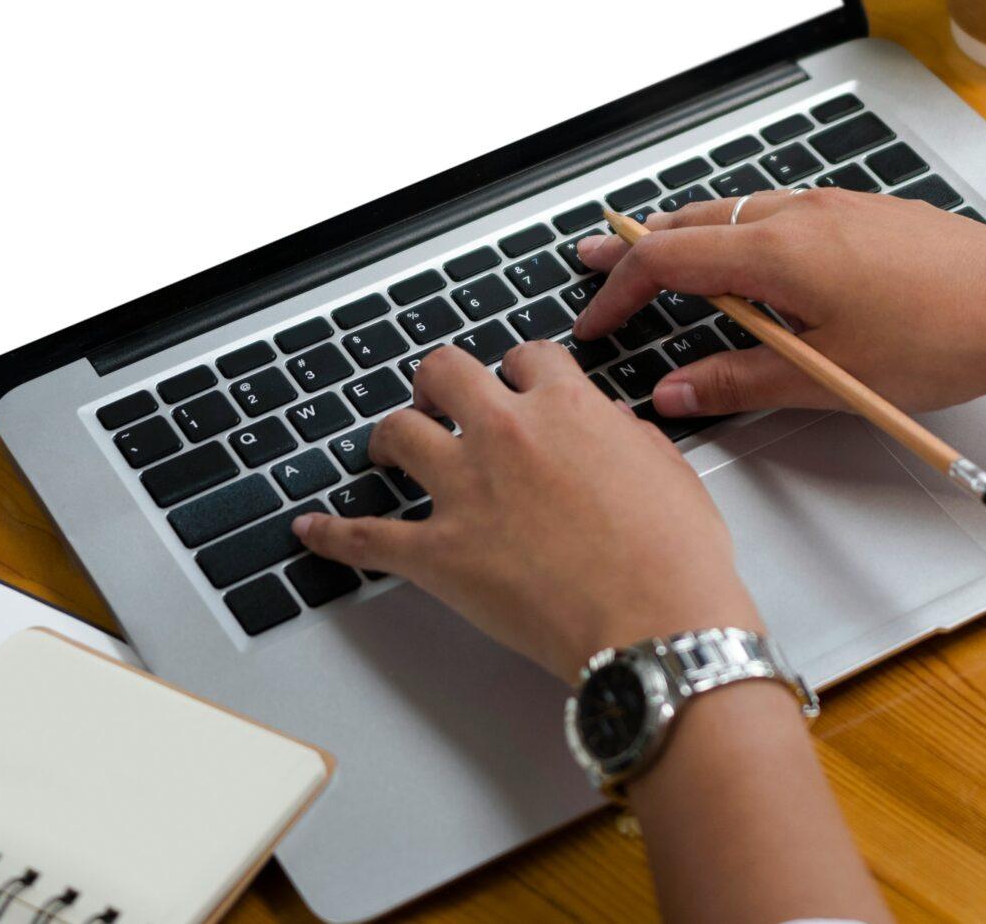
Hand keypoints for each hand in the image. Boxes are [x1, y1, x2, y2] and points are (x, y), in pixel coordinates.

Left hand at [292, 342, 761, 677]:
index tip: (517, 383)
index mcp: (567, 407)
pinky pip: (366, 537)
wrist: (656, 627)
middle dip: (438, 380)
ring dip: (390, 436)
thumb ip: (628, 438)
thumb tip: (610, 427)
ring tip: (388, 447)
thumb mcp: (669, 472)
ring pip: (398, 433)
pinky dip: (333, 535)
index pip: (526, 357)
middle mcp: (507, 435)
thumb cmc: (674, 561)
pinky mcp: (439, 555)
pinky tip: (311, 530)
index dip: (519, 369)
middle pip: (445, 371)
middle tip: (438, 396)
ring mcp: (466, 492)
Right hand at [574, 187, 985, 418]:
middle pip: (694, 221)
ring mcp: (837, 206)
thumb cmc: (945, 339)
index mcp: (779, 250)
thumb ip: (742, 383)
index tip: (595, 322)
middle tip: (594, 263)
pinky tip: (758, 269)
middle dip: (639, 247)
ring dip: (693, 238)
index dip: (618, 292)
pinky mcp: (868, 212)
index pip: (667, 260)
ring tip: (667, 267)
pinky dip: (744, 234)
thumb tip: (678, 392)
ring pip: (739, 212)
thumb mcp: (830, 379)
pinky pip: (783, 213)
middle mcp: (801, 212)